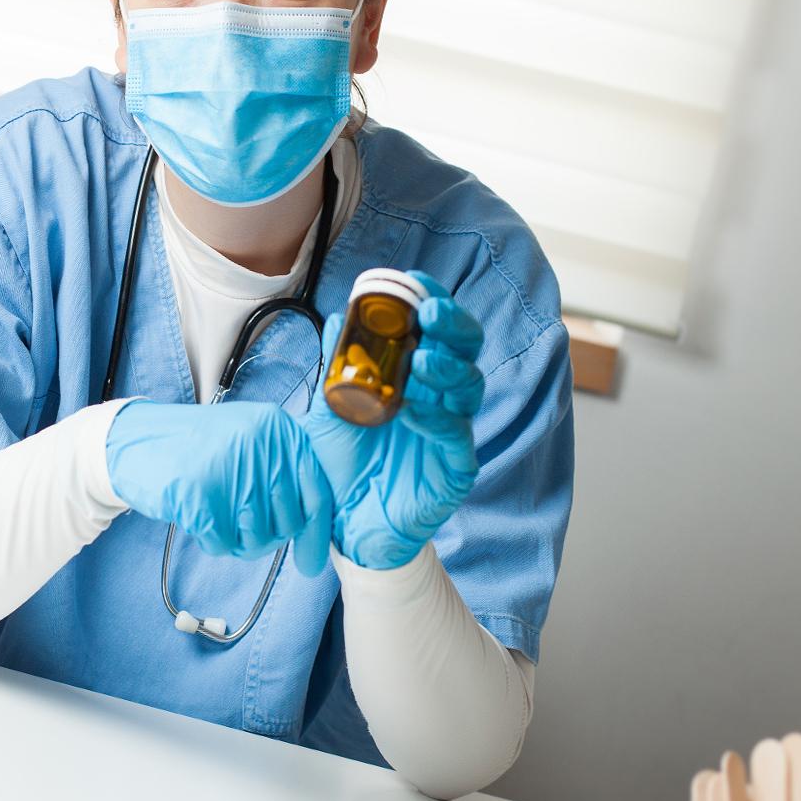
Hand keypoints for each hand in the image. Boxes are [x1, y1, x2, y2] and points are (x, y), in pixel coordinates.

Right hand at [103, 398, 336, 561]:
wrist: (132, 442)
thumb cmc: (194, 449)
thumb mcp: (247, 442)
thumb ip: (282, 472)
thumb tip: (315, 531)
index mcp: (279, 429)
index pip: (316, 493)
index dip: (314, 534)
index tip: (311, 564)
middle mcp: (262, 445)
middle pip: (287, 523)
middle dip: (265, 537)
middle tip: (237, 524)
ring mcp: (232, 470)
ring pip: (257, 538)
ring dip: (236, 540)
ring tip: (215, 515)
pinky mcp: (202, 497)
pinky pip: (223, 544)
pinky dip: (211, 540)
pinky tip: (197, 516)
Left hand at [313, 293, 487, 571]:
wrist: (344, 519)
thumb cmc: (344, 461)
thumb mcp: (331, 406)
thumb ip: (338, 364)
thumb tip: (341, 316)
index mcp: (416, 375)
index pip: (436, 329)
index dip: (432, 301)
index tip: (415, 281)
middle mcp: (441, 396)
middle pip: (465, 349)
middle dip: (453, 325)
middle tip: (431, 313)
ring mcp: (453, 429)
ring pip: (469, 387)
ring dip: (448, 368)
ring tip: (424, 361)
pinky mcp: (456, 465)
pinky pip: (456, 434)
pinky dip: (437, 418)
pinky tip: (415, 410)